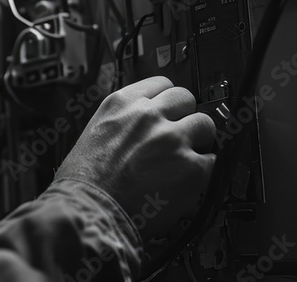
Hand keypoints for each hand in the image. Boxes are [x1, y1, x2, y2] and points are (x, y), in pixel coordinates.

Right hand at [54, 76, 215, 238]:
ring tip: (186, 157)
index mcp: (122, 104)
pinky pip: (212, 159)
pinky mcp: (191, 168)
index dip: (167, 99)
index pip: (161, 83)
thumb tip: (142, 123)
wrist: (90, 212)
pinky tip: (189, 179)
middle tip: (179, 134)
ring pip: (205, 124)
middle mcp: (149, 116)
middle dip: (184, 115)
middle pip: (186, 98)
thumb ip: (123, 120)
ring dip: (198, 140)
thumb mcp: (95, 132)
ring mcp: (172, 139)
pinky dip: (204, 170)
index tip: (169, 110)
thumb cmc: (84, 182)